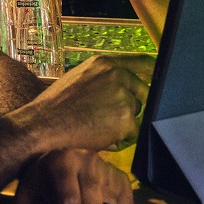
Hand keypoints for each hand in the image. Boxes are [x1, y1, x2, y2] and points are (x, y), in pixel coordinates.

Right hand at [23, 53, 154, 152]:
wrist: (43, 123)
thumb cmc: (54, 106)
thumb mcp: (79, 78)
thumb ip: (102, 78)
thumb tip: (120, 87)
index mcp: (105, 63)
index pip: (141, 62)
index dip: (153, 71)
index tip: (160, 77)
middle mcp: (117, 75)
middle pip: (142, 92)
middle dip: (132, 107)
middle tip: (109, 119)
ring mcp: (123, 96)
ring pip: (136, 115)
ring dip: (123, 125)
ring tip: (97, 128)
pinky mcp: (126, 119)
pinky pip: (133, 134)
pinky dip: (119, 141)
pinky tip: (99, 139)